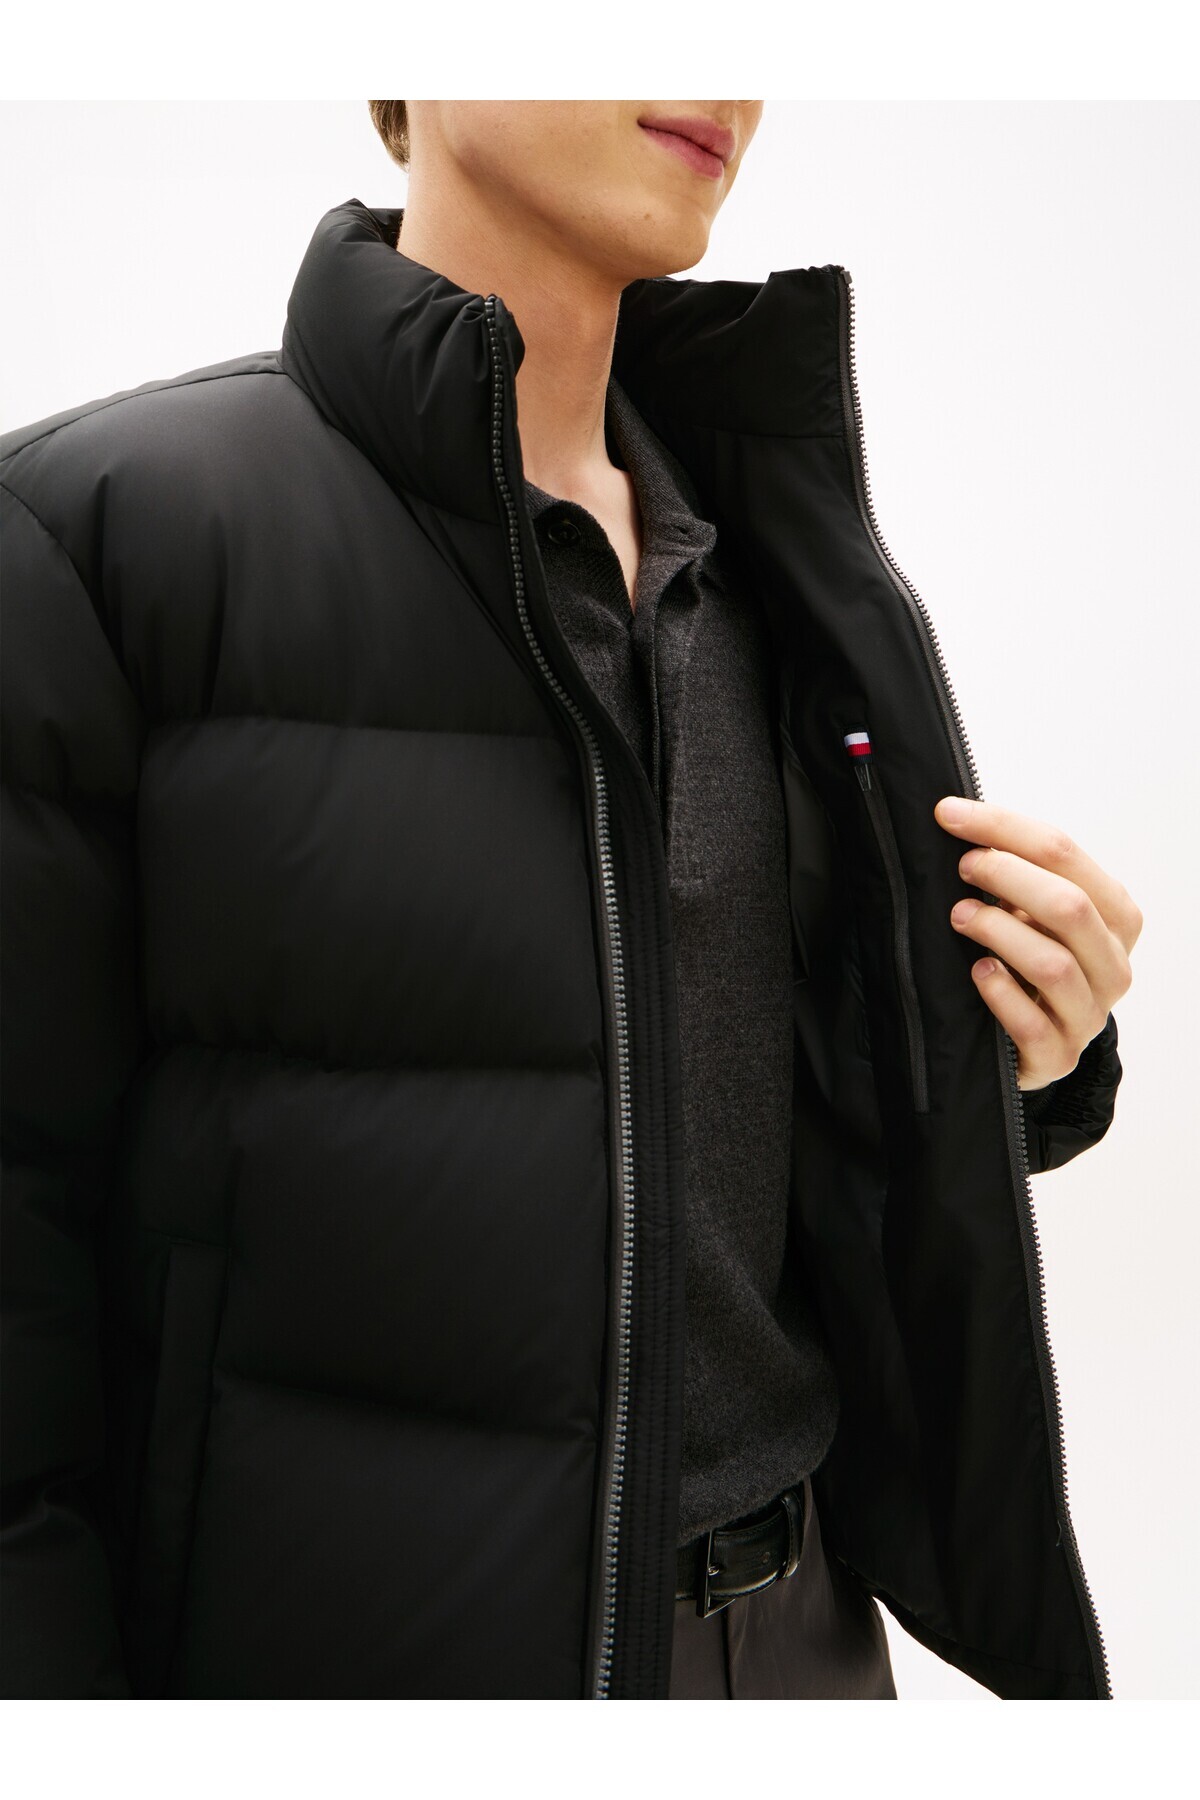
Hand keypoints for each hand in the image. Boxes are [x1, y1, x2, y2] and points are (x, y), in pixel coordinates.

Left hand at [933, 795, 1141, 1091]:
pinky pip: (1033, 1025)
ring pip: (1053, 965)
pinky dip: (1000, 993)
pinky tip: (977, 972)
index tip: (949, 814)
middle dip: (1007, 876)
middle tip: (962, 867)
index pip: (1066, 854)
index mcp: (1115, 916)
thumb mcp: (1034, 912)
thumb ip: (1015, 870)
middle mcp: (1112, 965)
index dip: (1005, 827)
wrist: (1031, 1040)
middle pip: (1070, 906)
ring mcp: (1088, 1015)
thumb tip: (955, 816)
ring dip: (998, 931)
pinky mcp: (1057, 1057)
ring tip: (959, 917)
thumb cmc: (1028, 960)